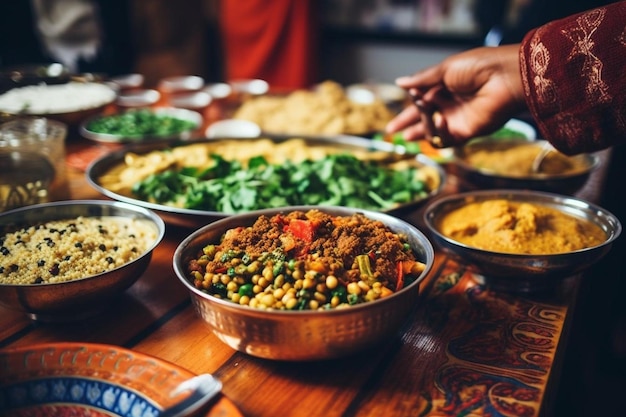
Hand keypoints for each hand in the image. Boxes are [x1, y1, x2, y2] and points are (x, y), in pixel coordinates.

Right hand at [385, 44, 526, 146]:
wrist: (504, 78)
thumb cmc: (479, 67)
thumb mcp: (445, 69)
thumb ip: (422, 80)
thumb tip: (400, 82)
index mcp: (444, 86)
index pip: (420, 100)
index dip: (408, 108)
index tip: (399, 112)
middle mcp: (449, 104)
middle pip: (423, 118)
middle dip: (407, 125)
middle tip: (392, 132)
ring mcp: (457, 119)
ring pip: (432, 130)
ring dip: (421, 130)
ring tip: (411, 131)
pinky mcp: (466, 132)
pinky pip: (446, 139)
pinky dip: (439, 133)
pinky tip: (440, 121)